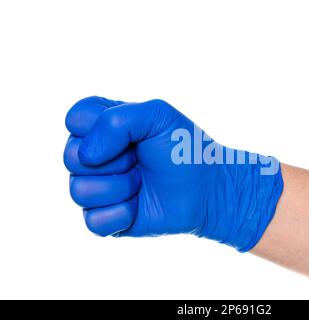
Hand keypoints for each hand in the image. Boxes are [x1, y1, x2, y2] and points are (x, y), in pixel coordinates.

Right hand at [64, 96, 282, 250]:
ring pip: (79, 191)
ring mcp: (97, 188)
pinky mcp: (104, 219)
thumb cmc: (184, 149)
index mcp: (102, 127)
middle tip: (140, 161)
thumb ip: (116, 120)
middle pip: (69, 157)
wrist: (207, 189)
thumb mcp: (158, 115)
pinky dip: (122, 214)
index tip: (133, 135)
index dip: (99, 128)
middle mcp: (94, 157)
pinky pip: (93, 221)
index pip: (74, 119)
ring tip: (142, 182)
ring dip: (120, 187)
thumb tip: (85, 156)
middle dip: (114, 160)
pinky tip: (139, 206)